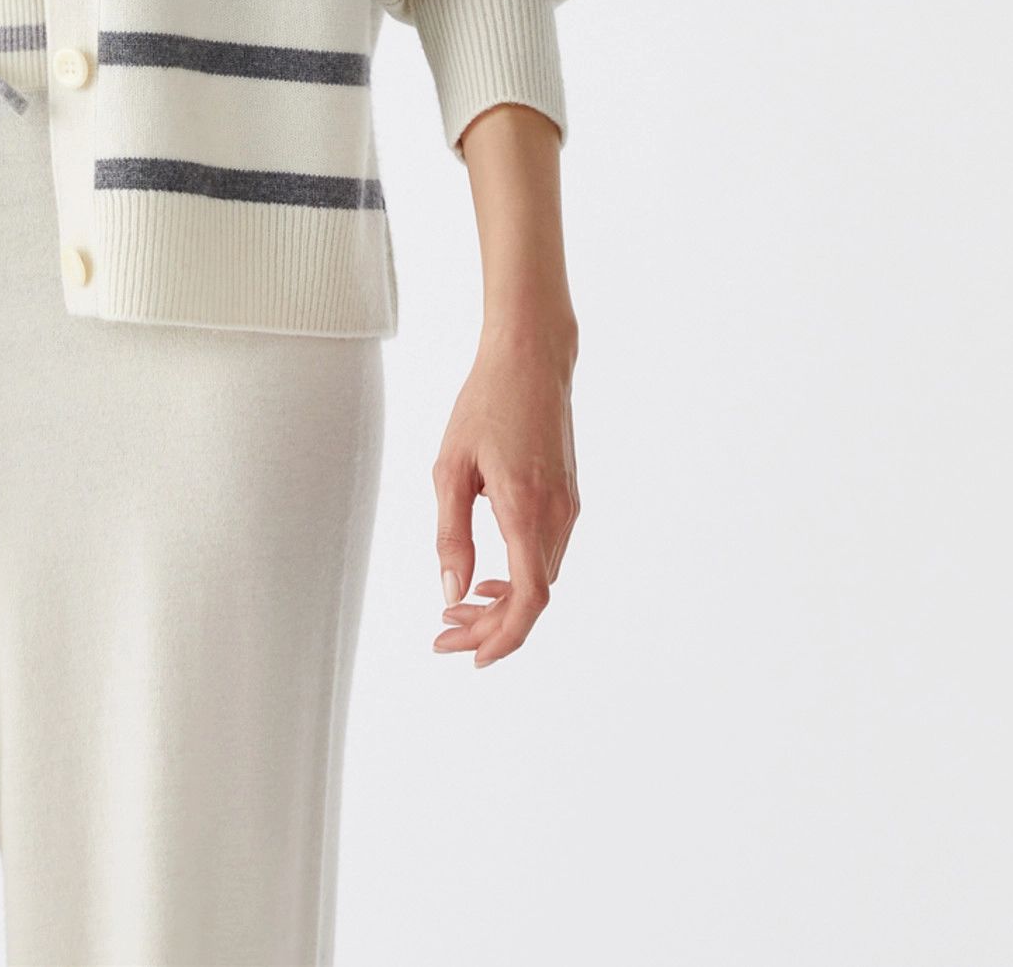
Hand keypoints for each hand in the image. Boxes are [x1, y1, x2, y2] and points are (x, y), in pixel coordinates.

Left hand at [430, 319, 578, 665]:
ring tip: (457, 607)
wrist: (532, 356)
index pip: (529, 600)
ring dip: (502, 604)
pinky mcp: (568, 498)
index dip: (503, 638)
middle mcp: (557, 516)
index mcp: (526, 509)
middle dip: (489, 627)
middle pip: (533, 599)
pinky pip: (546, 556)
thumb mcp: (451, 467)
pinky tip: (487, 575)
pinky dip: (518, 577)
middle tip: (444, 634)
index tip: (470, 656)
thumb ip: (451, 535)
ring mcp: (568, 507)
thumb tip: (452, 594)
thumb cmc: (486, 403)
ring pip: (541, 579)